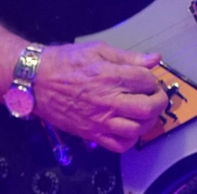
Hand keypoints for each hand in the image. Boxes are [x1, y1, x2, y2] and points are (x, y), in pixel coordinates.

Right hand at [31, 41, 167, 151]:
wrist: (37, 82)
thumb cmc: (66, 62)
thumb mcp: (98, 50)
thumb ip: (128, 57)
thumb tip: (154, 59)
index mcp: (111, 77)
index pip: (147, 81)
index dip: (152, 78)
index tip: (148, 77)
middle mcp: (109, 101)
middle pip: (148, 108)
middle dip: (159, 100)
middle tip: (155, 94)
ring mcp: (101, 121)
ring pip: (137, 129)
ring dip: (148, 120)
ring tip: (145, 110)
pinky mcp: (92, 134)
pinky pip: (119, 145)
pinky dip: (130, 139)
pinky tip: (130, 127)